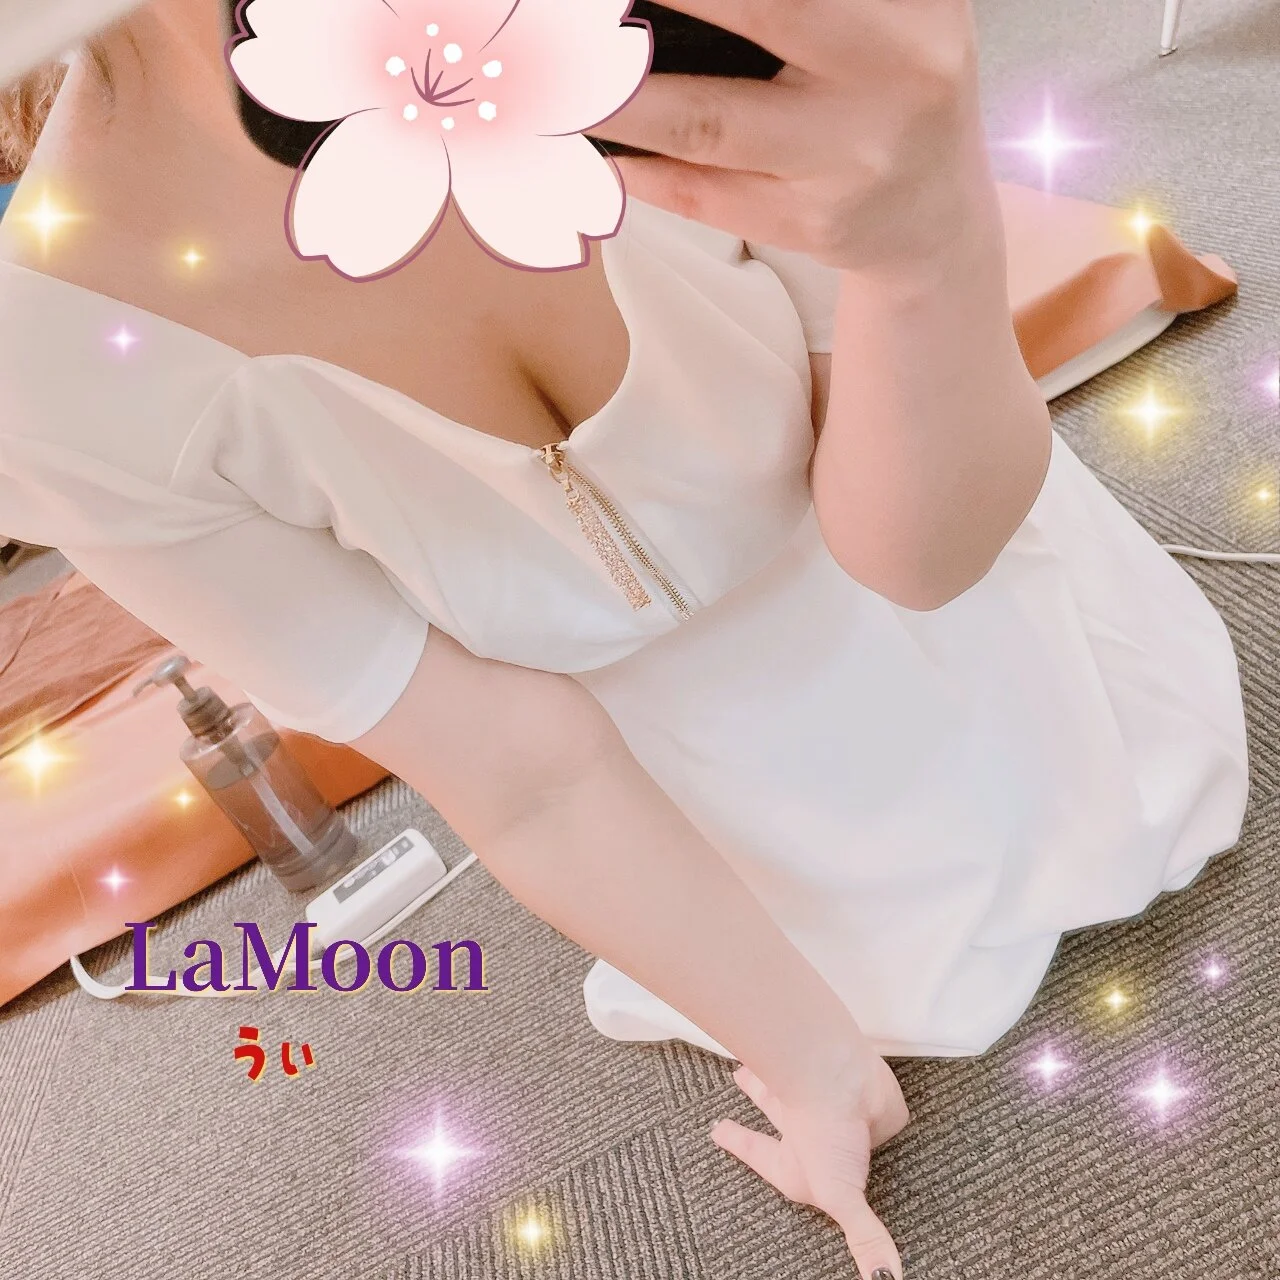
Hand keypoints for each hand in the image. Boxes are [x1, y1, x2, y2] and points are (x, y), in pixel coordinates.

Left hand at [589, 0, 1001, 276]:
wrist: (936, 216)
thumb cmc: (893, 81)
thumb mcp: (893, 10)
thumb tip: (663, 2)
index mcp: (911, 8)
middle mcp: (893, 78)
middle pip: (755, 13)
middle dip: (643, 27)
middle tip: (563, 14)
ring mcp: (850, 163)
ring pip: (704, 122)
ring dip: (613, 95)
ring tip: (548, 74)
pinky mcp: (810, 226)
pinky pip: (702, 192)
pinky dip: (636, 166)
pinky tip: (586, 143)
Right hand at [712, 1054, 911, 1278]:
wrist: (839, 1077)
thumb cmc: (821, 1128)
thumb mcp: (836, 1194)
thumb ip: (861, 1236)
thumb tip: (883, 1278)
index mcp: (793, 1158)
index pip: (757, 1152)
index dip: (737, 1142)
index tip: (715, 1129)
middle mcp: (808, 1130)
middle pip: (775, 1111)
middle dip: (757, 1097)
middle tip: (740, 1079)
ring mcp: (831, 1109)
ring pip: (809, 1094)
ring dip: (794, 1078)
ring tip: (775, 1062)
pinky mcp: (862, 1097)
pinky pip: (856, 1097)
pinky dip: (855, 1087)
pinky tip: (852, 1078)